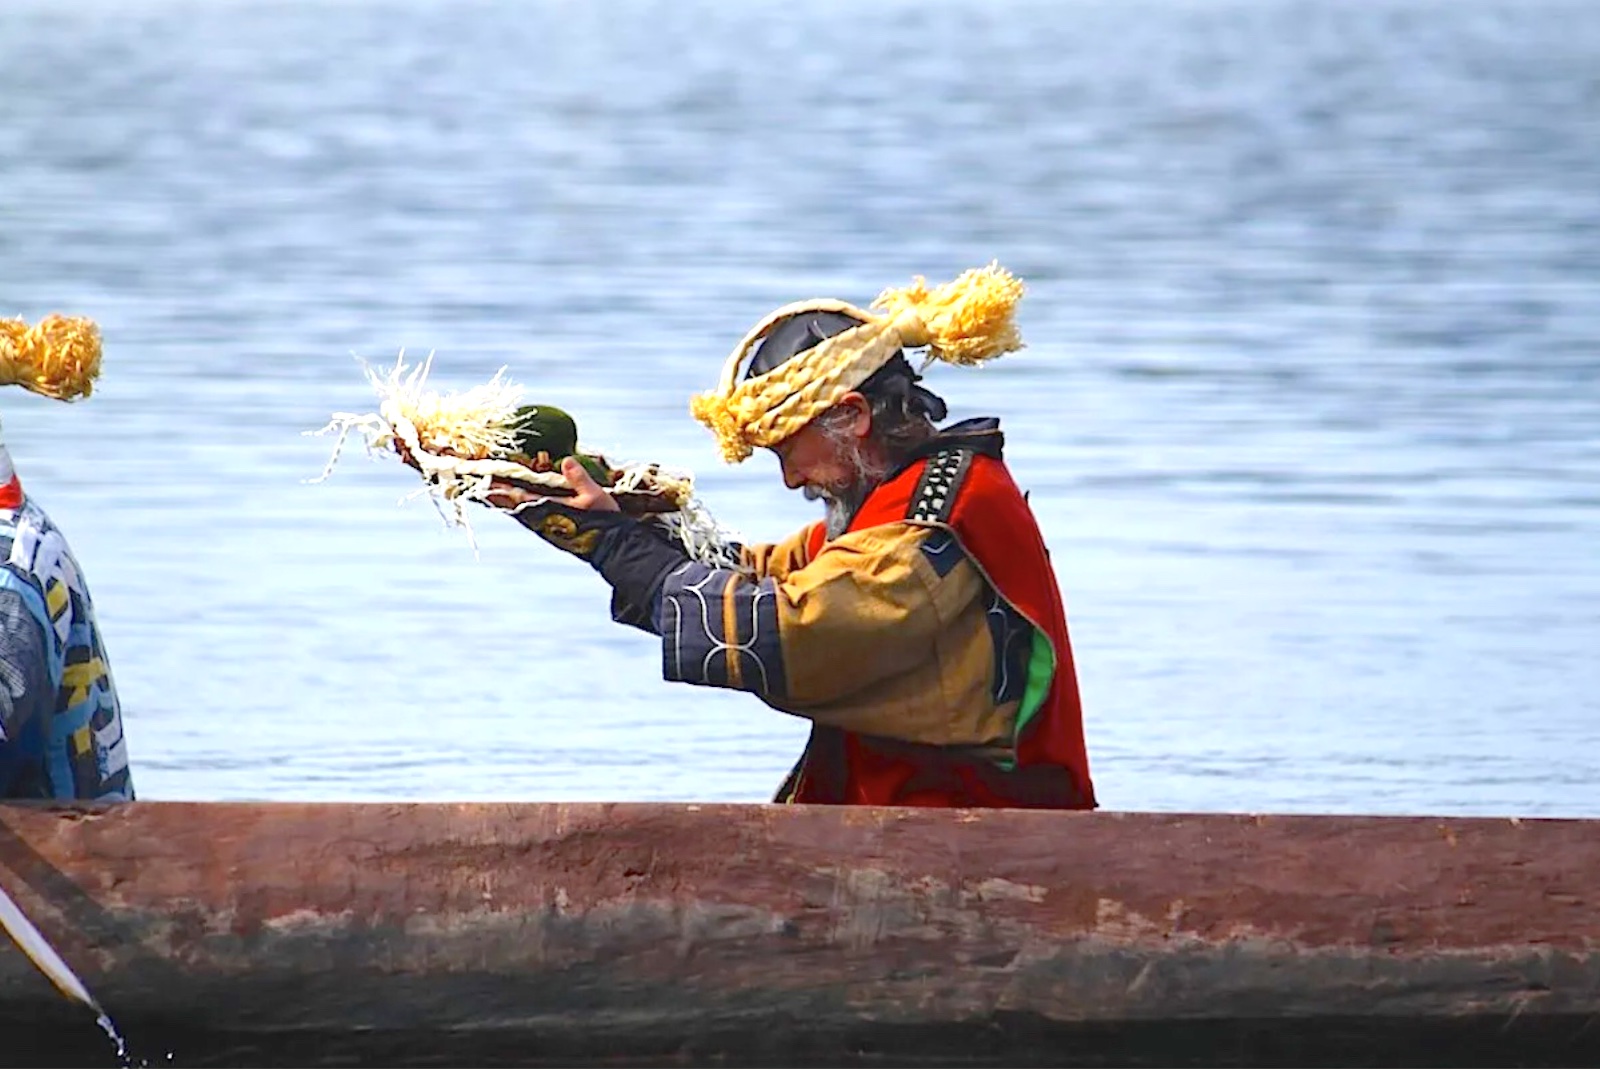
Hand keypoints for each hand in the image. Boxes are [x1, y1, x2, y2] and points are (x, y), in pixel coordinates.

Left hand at [486, 456, 620, 513]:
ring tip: (487, 488)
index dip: (500, 486)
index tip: (483, 478)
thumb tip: (565, 461)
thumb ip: (578, 478)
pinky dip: (514, 503)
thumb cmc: (601, 520)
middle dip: (494, 492)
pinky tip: (511, 499)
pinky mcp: (547, 526)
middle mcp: (540, 517)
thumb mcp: (593, 496)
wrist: (609, 545)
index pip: (517, 495)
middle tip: (477, 481)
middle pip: (510, 503)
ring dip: (502, 498)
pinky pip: (525, 512)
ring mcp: (542, 523)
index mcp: (547, 509)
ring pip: (515, 508)